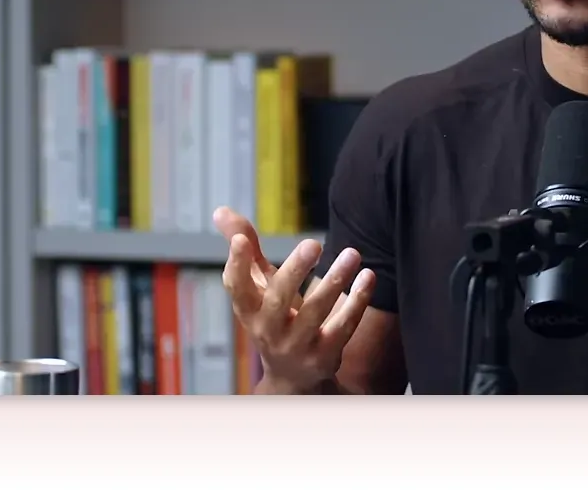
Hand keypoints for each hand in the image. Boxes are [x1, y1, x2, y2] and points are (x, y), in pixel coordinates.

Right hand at [213, 206, 375, 393]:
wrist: (293, 378)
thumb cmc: (273, 318)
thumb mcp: (258, 287)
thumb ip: (246, 249)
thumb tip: (220, 210)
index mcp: (248, 310)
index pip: (237, 288)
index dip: (237, 264)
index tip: (242, 240)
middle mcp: (268, 331)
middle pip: (278, 300)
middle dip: (294, 271)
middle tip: (313, 242)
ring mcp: (297, 346)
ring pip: (315, 313)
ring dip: (334, 281)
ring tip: (352, 253)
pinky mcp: (324, 356)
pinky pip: (343, 327)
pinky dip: (357, 301)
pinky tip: (367, 276)